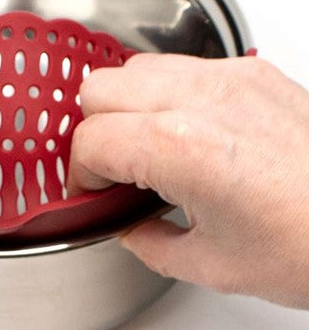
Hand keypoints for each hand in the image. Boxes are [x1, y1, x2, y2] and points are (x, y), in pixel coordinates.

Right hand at [68, 54, 308, 307]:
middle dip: (93, 132)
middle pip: (98, 89)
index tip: (92, 192)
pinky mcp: (249, 71)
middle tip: (112, 168)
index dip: (80, 173)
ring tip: (145, 145)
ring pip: (134, 68)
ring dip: (124, 106)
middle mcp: (199, 98)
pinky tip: (182, 127)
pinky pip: (179, 66)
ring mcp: (227, 78)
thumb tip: (123, 223)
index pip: (91, 141)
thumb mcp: (211, 264)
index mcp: (180, 147)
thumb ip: (145, 240)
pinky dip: (162, 92)